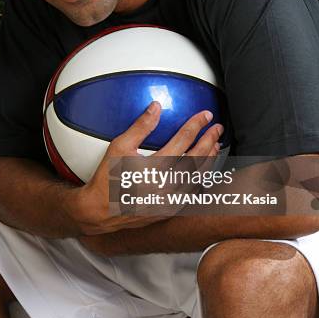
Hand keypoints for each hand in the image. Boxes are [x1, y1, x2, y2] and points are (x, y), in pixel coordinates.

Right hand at [67, 101, 223, 236]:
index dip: (196, 126)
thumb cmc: (108, 177)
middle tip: (217, 128)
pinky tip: (203, 169)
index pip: (183, 141)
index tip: (206, 116)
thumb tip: (156, 106)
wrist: (101, 210)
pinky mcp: (170, 210)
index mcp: (154, 168)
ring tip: (215, 145)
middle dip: (209, 140)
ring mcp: (170, 201)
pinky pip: (192, 193)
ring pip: (198, 177)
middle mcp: (165, 186)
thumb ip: (141, 126)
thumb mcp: (119, 146)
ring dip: (209, 159)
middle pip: (196, 159)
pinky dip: (201, 179)